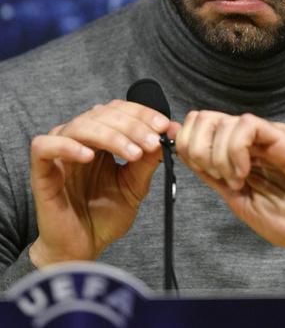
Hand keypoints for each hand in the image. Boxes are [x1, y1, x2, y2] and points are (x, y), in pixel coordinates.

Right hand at [30, 100, 179, 266]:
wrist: (82, 248)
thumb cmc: (104, 215)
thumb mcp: (134, 186)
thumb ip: (148, 160)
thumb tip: (168, 133)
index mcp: (100, 138)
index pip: (119, 111)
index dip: (142, 114)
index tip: (164, 126)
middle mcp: (79, 139)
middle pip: (102, 115)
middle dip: (132, 126)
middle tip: (153, 141)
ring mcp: (59, 152)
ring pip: (80, 126)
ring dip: (111, 135)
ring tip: (133, 152)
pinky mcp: (41, 170)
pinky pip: (45, 146)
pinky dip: (68, 146)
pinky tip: (89, 157)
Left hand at [174, 111, 284, 260]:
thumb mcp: (240, 203)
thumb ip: (213, 177)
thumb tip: (182, 153)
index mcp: (235, 152)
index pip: (196, 128)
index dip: (183, 142)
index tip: (195, 167)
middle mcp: (247, 138)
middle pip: (202, 118)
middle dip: (197, 148)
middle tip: (218, 177)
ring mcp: (264, 136)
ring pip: (220, 120)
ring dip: (218, 155)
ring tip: (238, 180)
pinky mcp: (281, 136)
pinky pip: (247, 124)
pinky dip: (235, 149)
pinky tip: (245, 172)